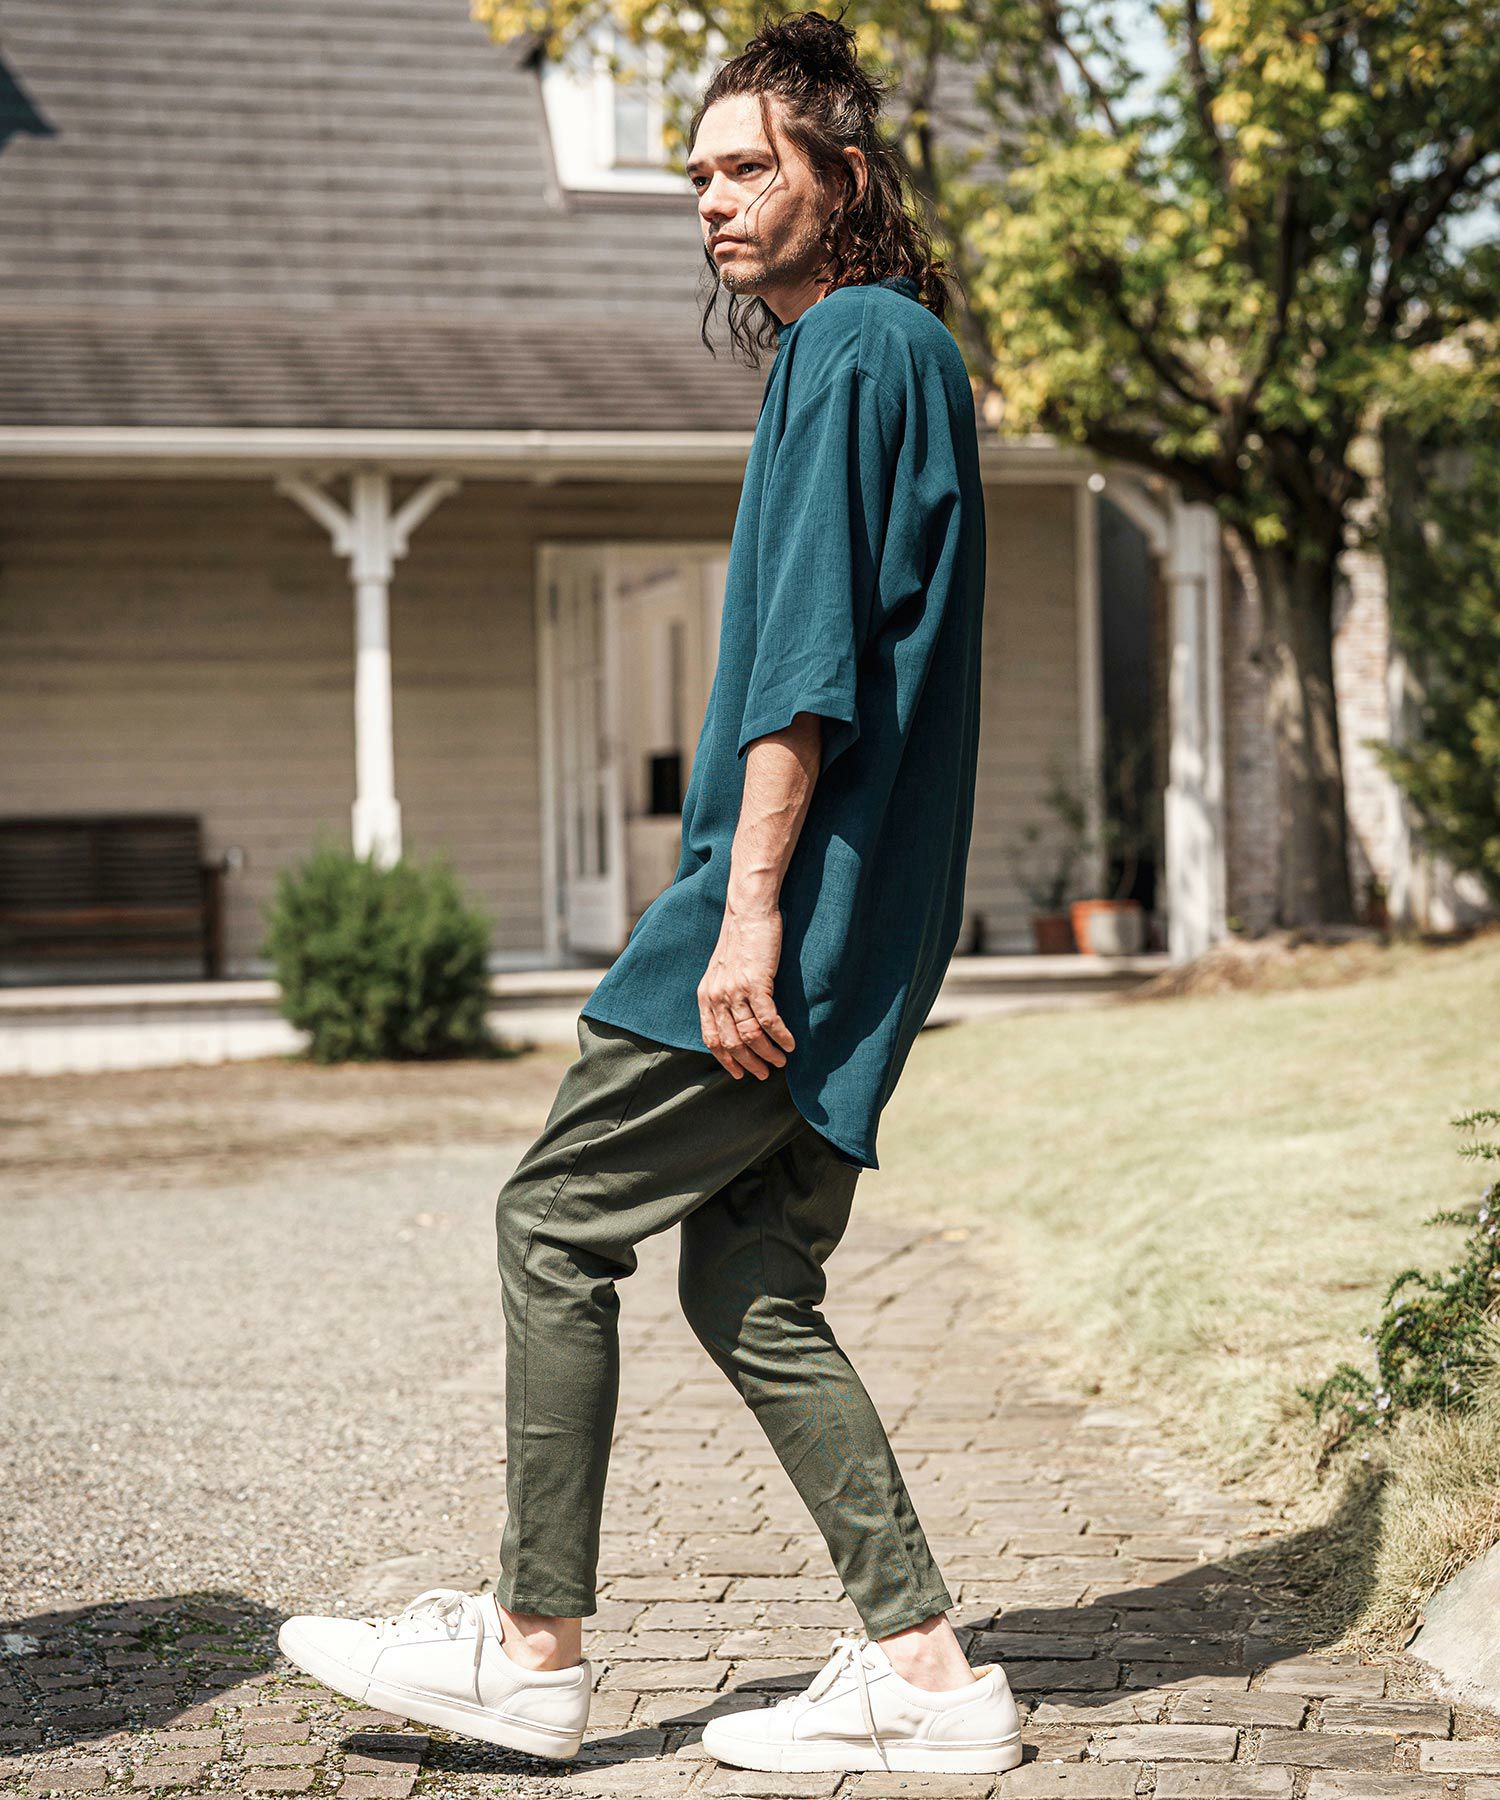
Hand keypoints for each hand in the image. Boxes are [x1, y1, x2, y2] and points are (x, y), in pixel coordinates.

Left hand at [697, 905, 796, 1078]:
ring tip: (781, 1061)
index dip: (726, 1060)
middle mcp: (716, 996)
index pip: (712, 1038)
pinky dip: (780, 1036)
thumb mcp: (721, 970)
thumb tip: (735, 1020)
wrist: (748, 911)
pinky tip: (790, 1044)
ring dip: (767, 1054)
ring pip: (750, 1035)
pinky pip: (768, 1019)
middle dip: (750, 1063)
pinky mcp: (756, 982)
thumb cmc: (739, 939)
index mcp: (706, 995)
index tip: (740, 1073)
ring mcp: (735, 990)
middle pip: (731, 1043)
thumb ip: (723, 995)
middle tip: (765, 1073)